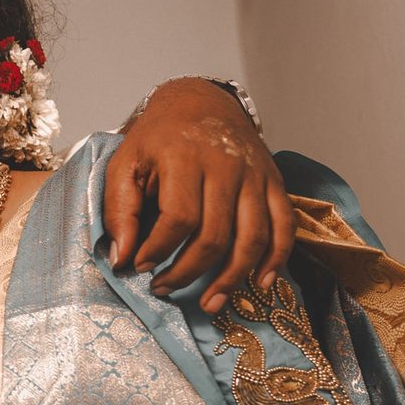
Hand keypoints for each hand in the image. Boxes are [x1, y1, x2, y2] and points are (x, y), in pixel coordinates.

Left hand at [105, 78, 294, 312]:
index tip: (140, 267)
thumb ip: (120, 210)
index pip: (178, 218)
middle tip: (163, 289)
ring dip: (233, 277)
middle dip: (188, 271)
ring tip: (210, 303)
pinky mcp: (274, 182)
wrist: (199, 102)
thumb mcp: (125, 164)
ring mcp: (255, 175)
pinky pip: (284, 227)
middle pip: (215, 234)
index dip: (159, 250)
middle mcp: (226, 167)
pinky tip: (261, 284)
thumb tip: (121, 258)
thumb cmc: (157, 139)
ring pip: (254, 237)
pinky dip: (277, 259)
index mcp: (184, 159)